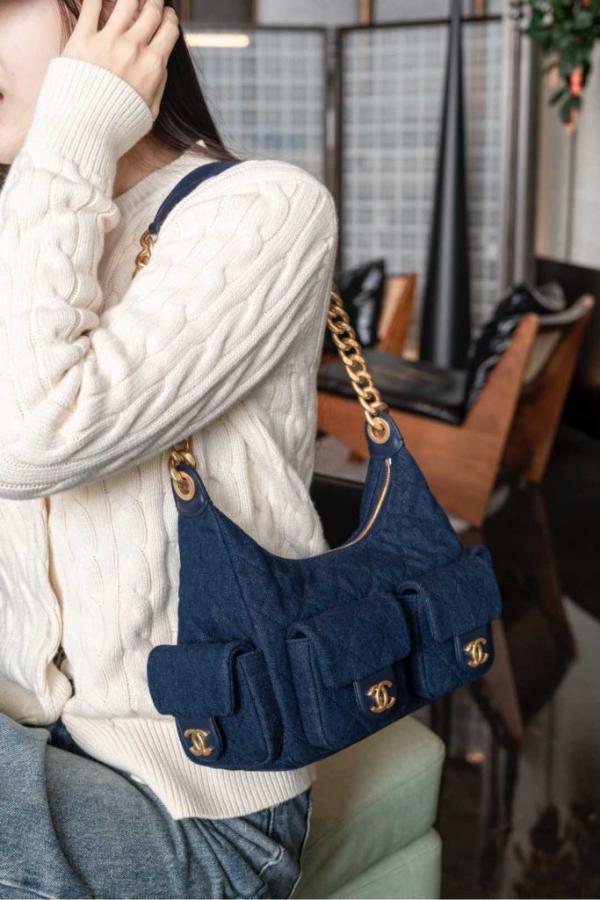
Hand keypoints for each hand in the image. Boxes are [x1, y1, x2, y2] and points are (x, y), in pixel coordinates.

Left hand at [61, 0, 179, 120]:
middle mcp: (133, 49)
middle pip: (151, 11)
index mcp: (152, 66)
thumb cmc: (115, 129)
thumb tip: (161, 64)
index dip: (170, 19)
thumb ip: (159, 86)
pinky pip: (91, 6)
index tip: (166, 16)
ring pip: (126, 1)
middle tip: (152, 0)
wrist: (82, 134)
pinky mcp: (82, 39)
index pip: (169, 30)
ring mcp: (107, 42)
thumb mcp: (149, 113)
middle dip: (155, 1)